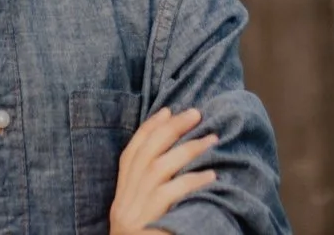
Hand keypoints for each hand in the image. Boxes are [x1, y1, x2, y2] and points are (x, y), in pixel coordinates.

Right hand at [109, 105, 217, 233]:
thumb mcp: (143, 220)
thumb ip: (152, 195)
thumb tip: (177, 164)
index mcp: (121, 199)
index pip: (131, 154)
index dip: (149, 130)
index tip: (168, 111)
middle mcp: (125, 203)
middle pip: (146, 155)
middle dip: (170, 130)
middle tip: (195, 113)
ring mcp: (135, 214)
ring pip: (158, 169)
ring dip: (187, 150)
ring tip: (211, 139)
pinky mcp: (148, 226)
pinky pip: (171, 195)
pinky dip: (191, 180)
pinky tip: (210, 174)